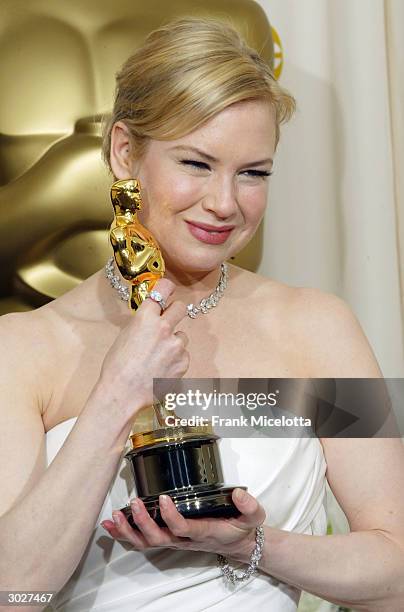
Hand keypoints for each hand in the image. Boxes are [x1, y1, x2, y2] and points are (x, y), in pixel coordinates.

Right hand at [94, 278, 189, 420]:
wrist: (122, 392)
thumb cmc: (117, 366)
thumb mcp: (125, 335)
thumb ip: (142, 322)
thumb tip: (153, 317)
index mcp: (146, 317)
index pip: (163, 289)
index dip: (167, 288)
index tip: (169, 289)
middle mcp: (164, 327)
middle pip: (181, 307)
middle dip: (175, 312)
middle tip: (169, 321)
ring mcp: (176, 345)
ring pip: (182, 336)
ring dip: (174, 342)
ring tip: (158, 356)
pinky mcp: (183, 362)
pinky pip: (183, 355)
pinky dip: (175, 360)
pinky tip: (161, 368)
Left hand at [101, 488, 265, 562]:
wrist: (238, 544)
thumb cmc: (241, 528)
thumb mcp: (253, 516)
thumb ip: (249, 506)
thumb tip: (237, 494)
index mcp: (204, 531)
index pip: (184, 528)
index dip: (171, 516)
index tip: (163, 498)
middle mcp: (185, 539)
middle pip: (159, 538)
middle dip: (143, 523)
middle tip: (133, 503)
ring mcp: (175, 540)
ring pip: (147, 543)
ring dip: (128, 532)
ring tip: (115, 517)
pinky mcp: (169, 538)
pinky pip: (143, 541)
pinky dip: (125, 535)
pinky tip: (111, 525)